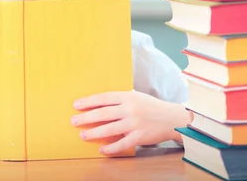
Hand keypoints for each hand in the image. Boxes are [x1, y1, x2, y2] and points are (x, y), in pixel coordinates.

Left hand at [71, 90, 191, 154]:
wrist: (172, 119)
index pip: (103, 98)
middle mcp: (130, 109)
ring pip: (109, 129)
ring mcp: (134, 123)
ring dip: (93, 133)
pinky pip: (121, 144)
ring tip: (82, 135)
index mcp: (128, 97)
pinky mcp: (139, 137)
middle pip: (102, 113)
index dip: (88, 101)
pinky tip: (101, 149)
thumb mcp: (137, 96)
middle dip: (86, 117)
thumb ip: (122, 98)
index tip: (76, 105)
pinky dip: (110, 148)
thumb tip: (102, 100)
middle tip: (74, 121)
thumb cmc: (152, 107)